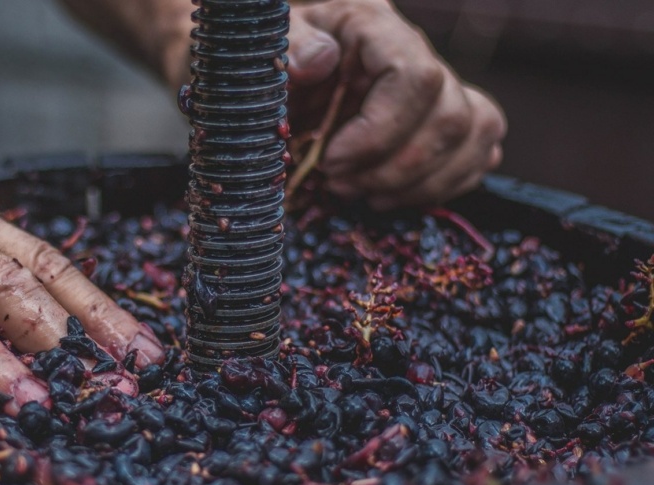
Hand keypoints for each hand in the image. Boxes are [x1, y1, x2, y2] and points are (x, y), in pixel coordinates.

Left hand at [286, 0, 506, 208]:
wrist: (278, 76)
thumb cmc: (272, 62)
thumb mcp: (266, 47)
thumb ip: (290, 46)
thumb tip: (320, 60)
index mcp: (373, 27)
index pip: (415, 78)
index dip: (379, 132)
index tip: (332, 161)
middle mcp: (416, 52)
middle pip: (450, 117)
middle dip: (394, 169)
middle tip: (338, 183)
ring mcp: (438, 85)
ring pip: (474, 135)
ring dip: (419, 183)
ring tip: (361, 193)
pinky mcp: (445, 119)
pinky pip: (480, 151)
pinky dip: (442, 185)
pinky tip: (391, 195)